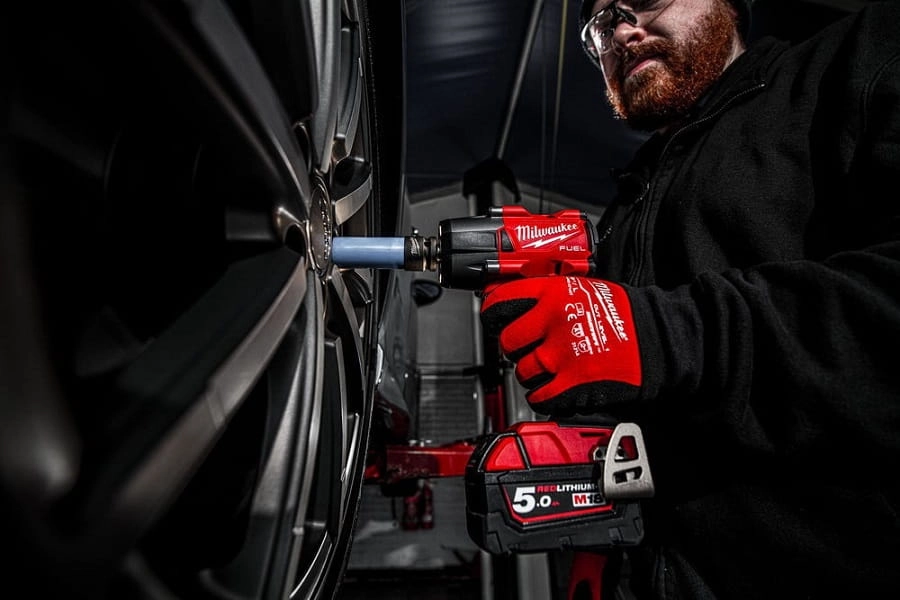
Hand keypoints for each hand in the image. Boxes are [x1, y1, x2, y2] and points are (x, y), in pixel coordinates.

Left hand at [480, 276, 641, 414]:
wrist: (659, 339)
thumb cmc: (625, 315)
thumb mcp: (582, 288)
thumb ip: (548, 295)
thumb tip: (517, 304)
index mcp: (553, 293)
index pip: (501, 302)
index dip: (493, 314)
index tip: (495, 320)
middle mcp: (552, 322)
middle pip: (508, 341)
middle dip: (515, 347)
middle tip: (526, 348)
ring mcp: (561, 355)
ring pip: (523, 371)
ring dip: (531, 373)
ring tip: (548, 369)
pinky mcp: (573, 383)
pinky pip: (540, 397)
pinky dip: (543, 397)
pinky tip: (553, 389)